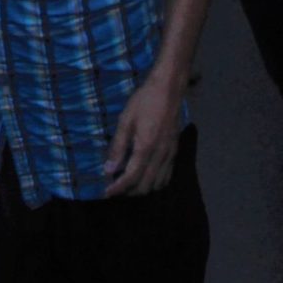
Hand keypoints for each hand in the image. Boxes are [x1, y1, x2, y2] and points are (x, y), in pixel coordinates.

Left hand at [101, 72, 184, 196]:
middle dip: (128, 192)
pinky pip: (167, 176)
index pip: (131, 177)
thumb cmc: (144, 101)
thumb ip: (118, 146)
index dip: (118, 188)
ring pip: (157, 184)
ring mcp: (170, 154)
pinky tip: (146, 177)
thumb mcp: (126, 120)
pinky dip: (156, 183)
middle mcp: (160, 155)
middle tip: (115, 188)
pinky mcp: (175, 151)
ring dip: (142, 189)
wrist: (169, 89)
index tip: (107, 193)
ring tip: (128, 184)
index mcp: (146, 147)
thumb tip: (109, 169)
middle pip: (145, 186)